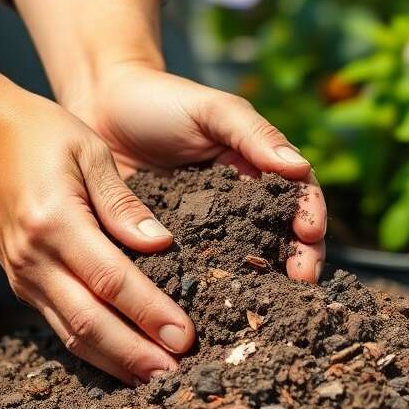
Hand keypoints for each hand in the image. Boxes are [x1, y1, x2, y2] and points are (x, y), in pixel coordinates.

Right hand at [0, 90, 194, 384]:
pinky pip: (61, 327)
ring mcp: (24, 276)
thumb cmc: (42, 135)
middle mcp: (34, 258)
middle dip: (136, 353)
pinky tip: (126, 364)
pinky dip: (95, 351)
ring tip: (159, 381)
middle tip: (178, 375)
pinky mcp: (23, 285)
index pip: (111, 279)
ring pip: (72, 335)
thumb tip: (160, 244)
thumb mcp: (90, 151)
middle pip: (89, 321)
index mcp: (54, 222)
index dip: (150, 312)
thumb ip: (124, 202)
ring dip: (116, 363)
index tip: (185, 336)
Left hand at [60, 62, 326, 281]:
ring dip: (263, 283)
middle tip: (302, 280)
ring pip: (245, 262)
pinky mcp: (173, 250)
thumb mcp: (211, 109)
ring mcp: (208, 231)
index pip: (298, 195)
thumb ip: (253, 133)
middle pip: (282, 237)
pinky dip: (213, 292)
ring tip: (270, 300)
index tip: (310, 233)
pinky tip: (218, 308)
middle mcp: (239, 206)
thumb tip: (299, 167)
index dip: (309, 214)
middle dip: (298, 260)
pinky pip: (198, 272)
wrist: (98, 110)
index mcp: (257, 170)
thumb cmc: (160, 100)